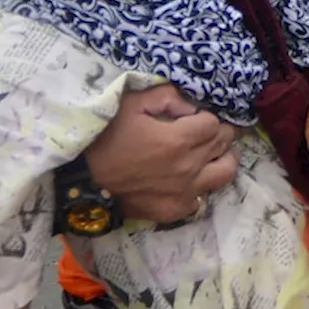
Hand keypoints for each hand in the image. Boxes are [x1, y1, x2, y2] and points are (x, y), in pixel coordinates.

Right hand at [85, 85, 237, 221]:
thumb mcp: (132, 103)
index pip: (214, 124)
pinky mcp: (174, 211)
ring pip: (225, 174)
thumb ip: (167, 97)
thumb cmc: (105, 137)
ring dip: (223, 158)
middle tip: (211, 129)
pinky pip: (202, 197)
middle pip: (223, 145)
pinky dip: (201, 185)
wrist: (83, 179)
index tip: (197, 116)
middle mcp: (188, 168)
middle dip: (220, 133)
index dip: (207, 116)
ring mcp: (184, 193)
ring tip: (214, 152)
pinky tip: (190, 177)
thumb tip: (191, 107)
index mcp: (179, 140)